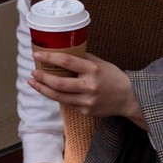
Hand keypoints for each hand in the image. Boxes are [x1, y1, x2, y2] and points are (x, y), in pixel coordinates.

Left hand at [28, 51, 144, 125]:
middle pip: (58, 83)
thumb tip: (63, 51)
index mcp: (92, 70)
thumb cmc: (114, 77)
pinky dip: (57, 96)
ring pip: (58, 97)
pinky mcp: (85, 111)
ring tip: (33, 82)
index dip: (49, 57)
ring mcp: (87, 101)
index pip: (66, 61)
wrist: (129, 98)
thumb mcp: (100, 63)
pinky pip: (67, 103)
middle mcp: (89, 86)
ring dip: (43, 89)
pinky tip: (50, 91)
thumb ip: (83, 58)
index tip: (36, 55)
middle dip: (42, 77)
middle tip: (33, 72)